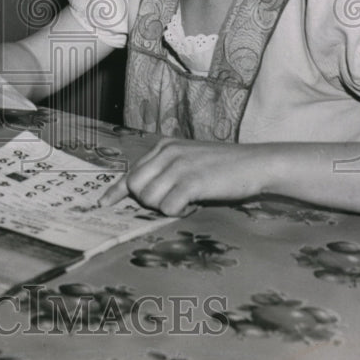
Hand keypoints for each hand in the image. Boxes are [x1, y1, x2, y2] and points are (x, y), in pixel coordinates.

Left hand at [98, 139, 273, 214]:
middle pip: (136, 188)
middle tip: (173, 202)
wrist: (256, 164)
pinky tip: (194, 204)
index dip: (116, 190)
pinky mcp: (192, 181)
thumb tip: (143, 193)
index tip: (103, 203)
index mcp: (163, 147)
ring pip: (150, 199)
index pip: (131, 171)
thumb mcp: (188, 162)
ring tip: (187, 201)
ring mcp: (179, 165)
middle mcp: (167, 153)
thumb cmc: (223, 168)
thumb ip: (165, 172)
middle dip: (148, 202)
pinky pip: (169, 207)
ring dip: (166, 207)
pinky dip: (179, 212)